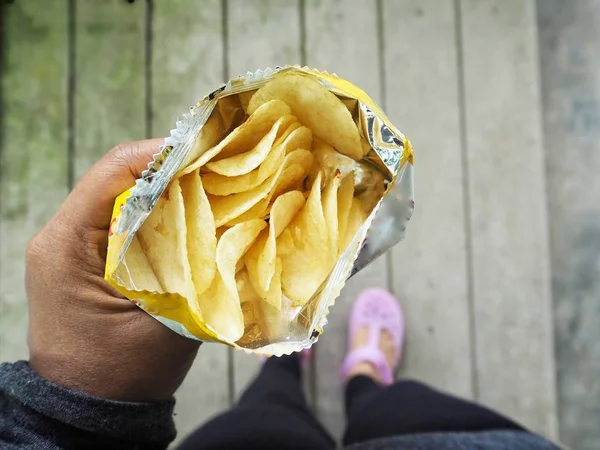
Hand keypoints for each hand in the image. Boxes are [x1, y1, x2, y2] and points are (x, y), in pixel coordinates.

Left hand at [26, 140, 200, 401]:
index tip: (212, 153)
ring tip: (215, 194)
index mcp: (66, 244)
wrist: (88, 409)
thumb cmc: (119, 374)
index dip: (167, 154)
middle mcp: (63, 235)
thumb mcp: (163, 321)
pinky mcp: (90, 259)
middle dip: (175, 173)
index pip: (116, 171)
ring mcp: (74, 246)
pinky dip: (162, 217)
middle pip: (122, 179)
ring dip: (171, 195)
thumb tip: (233, 227)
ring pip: (127, 198)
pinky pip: (127, 222)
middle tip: (223, 174)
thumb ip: (193, 272)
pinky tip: (194, 223)